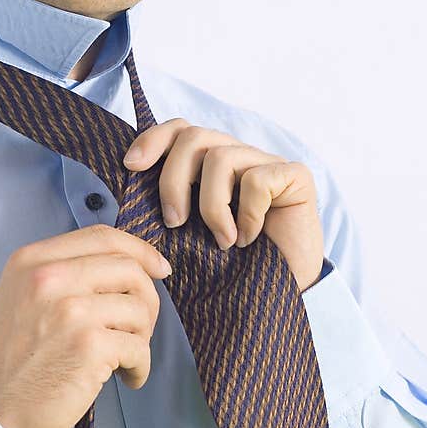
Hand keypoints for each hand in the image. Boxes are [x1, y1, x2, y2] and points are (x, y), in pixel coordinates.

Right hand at [0, 225, 170, 427]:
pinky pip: (139, 347)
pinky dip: (139, 366)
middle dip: (147, 300)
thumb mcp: (22, 297)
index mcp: (32, 261)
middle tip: (138, 329)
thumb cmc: (11, 361)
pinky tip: (126, 377)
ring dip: (142, 337)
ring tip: (124, 358)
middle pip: (129, 269)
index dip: (140, 251)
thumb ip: (65, 273)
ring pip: (140, 308)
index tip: (158, 268)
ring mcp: (71, 311)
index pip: (102, 236)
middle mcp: (50, 278)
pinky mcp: (89, 346)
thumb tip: (129, 266)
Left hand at [123, 119, 323, 291]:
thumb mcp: (189, 235)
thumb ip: (170, 204)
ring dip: (212, 207)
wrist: (278, 297)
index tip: (131, 167)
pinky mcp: (295, 175)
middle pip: (193, 138)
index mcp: (211, 167)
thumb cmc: (232, 269)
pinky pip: (257, 180)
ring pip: (220, 158)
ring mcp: (269, 163)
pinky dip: (247, 215)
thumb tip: (131, 180)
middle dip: (173, 181)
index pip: (179, 130)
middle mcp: (240, 157)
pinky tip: (249, 239)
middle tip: (174, 223)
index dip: (153, 140)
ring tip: (222, 242)